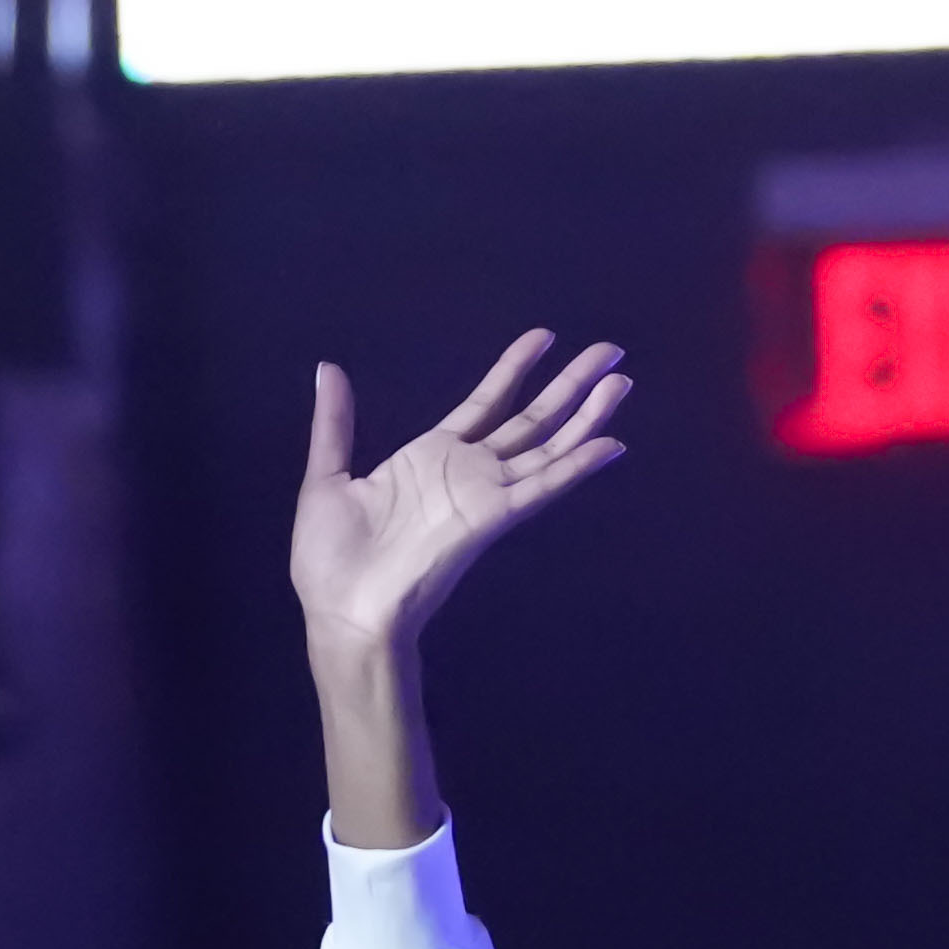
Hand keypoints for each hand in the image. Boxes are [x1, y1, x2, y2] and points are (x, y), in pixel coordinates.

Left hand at [290, 333, 631, 669]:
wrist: (341, 612)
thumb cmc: (331, 560)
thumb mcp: (328, 477)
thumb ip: (335, 423)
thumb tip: (329, 368)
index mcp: (431, 458)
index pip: (487, 402)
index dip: (515, 368)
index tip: (544, 336)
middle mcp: (468, 473)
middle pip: (532, 419)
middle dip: (571, 385)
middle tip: (611, 351)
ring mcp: (485, 496)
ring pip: (547, 447)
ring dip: (586, 417)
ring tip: (620, 382)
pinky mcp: (491, 519)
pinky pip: (541, 488)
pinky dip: (576, 467)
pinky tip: (610, 445)